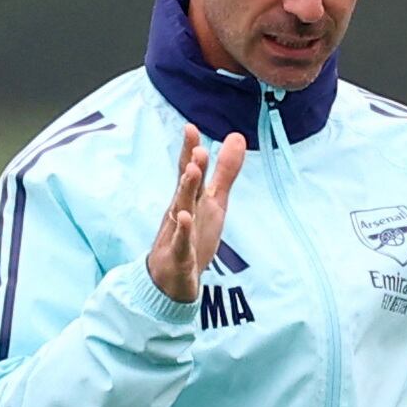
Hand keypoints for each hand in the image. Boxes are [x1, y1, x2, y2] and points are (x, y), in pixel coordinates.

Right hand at [141, 126, 247, 305]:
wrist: (169, 278)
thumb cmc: (192, 234)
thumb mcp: (213, 200)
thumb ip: (225, 171)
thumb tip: (237, 136)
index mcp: (191, 198)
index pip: (188, 170)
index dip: (189, 150)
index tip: (190, 127)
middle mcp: (182, 211)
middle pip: (185, 186)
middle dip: (191, 167)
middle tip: (198, 147)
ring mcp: (178, 233)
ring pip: (182, 210)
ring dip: (186, 190)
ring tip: (193, 171)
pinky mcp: (180, 256)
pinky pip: (181, 243)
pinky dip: (182, 231)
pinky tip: (184, 218)